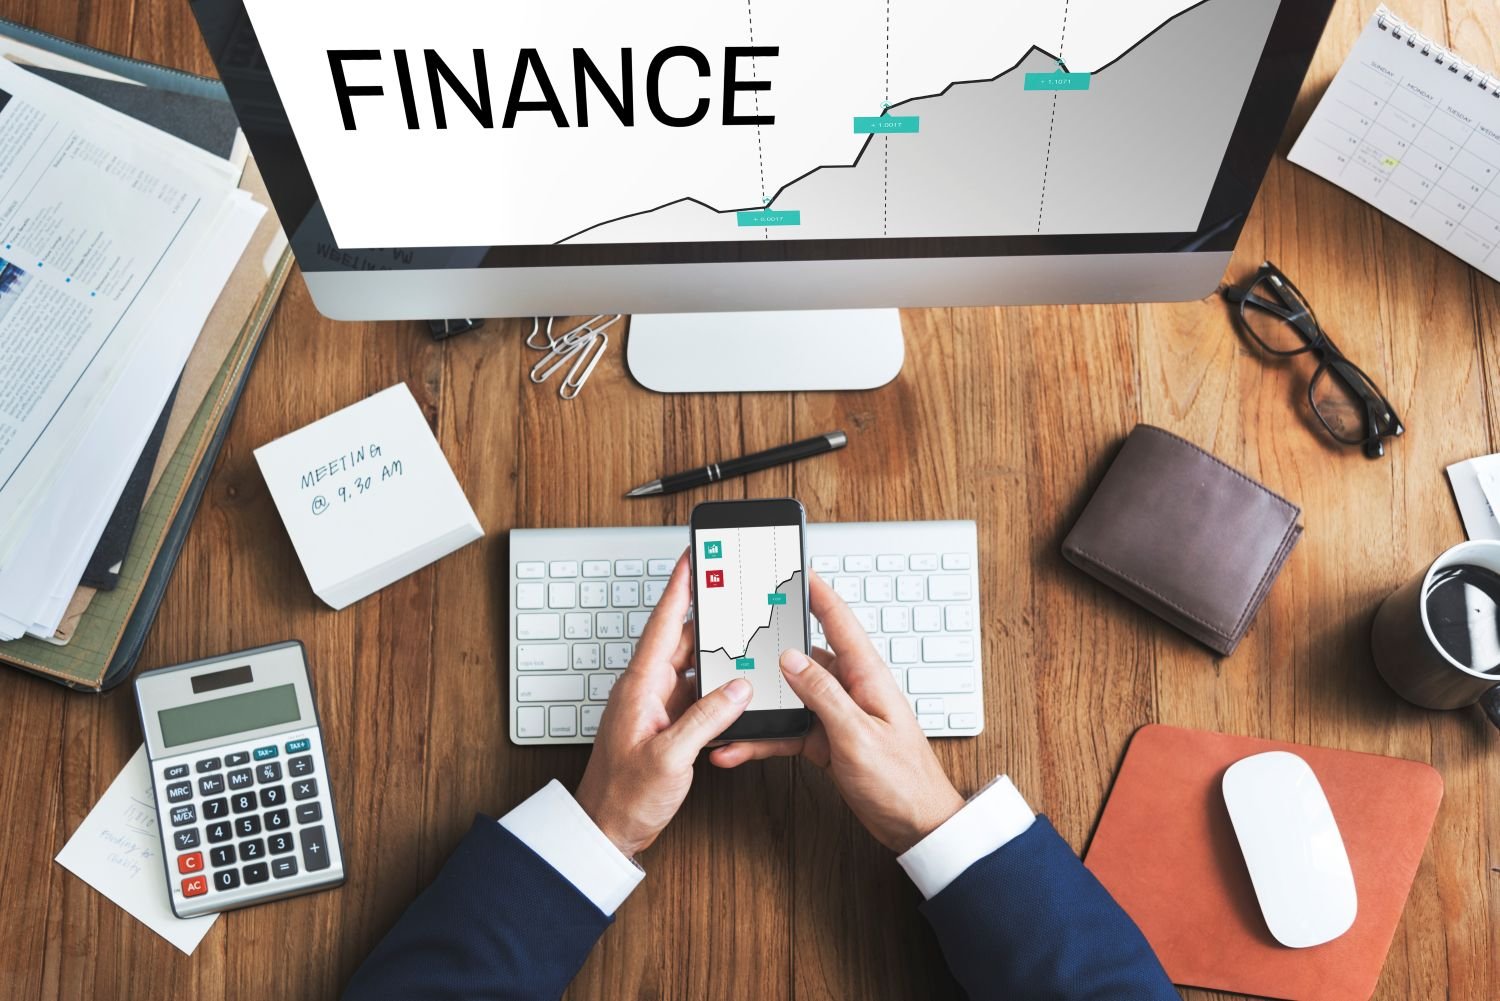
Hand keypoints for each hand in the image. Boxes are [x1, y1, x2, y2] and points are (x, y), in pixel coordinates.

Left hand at [575, 552, 752, 857]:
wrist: (605, 831)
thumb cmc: (623, 797)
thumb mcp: (669, 757)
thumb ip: (706, 719)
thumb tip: (737, 688)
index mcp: (639, 687)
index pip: (663, 624)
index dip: (679, 587)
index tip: (691, 556)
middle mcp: (646, 691)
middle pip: (682, 641)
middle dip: (709, 616)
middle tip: (733, 591)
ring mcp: (655, 708)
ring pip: (692, 668)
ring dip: (716, 655)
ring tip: (744, 636)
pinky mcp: (665, 726)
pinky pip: (695, 695)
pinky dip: (715, 688)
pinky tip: (735, 689)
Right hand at [709, 571, 963, 853]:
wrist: (916, 825)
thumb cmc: (902, 781)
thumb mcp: (858, 735)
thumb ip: (823, 694)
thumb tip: (791, 658)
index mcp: (866, 676)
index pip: (839, 621)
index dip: (816, 592)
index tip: (793, 569)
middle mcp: (850, 689)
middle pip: (803, 656)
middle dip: (769, 646)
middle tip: (738, 632)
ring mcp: (836, 714)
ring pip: (789, 696)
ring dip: (759, 703)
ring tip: (727, 701)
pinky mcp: (826, 740)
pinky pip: (788, 730)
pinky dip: (763, 738)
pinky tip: (739, 747)